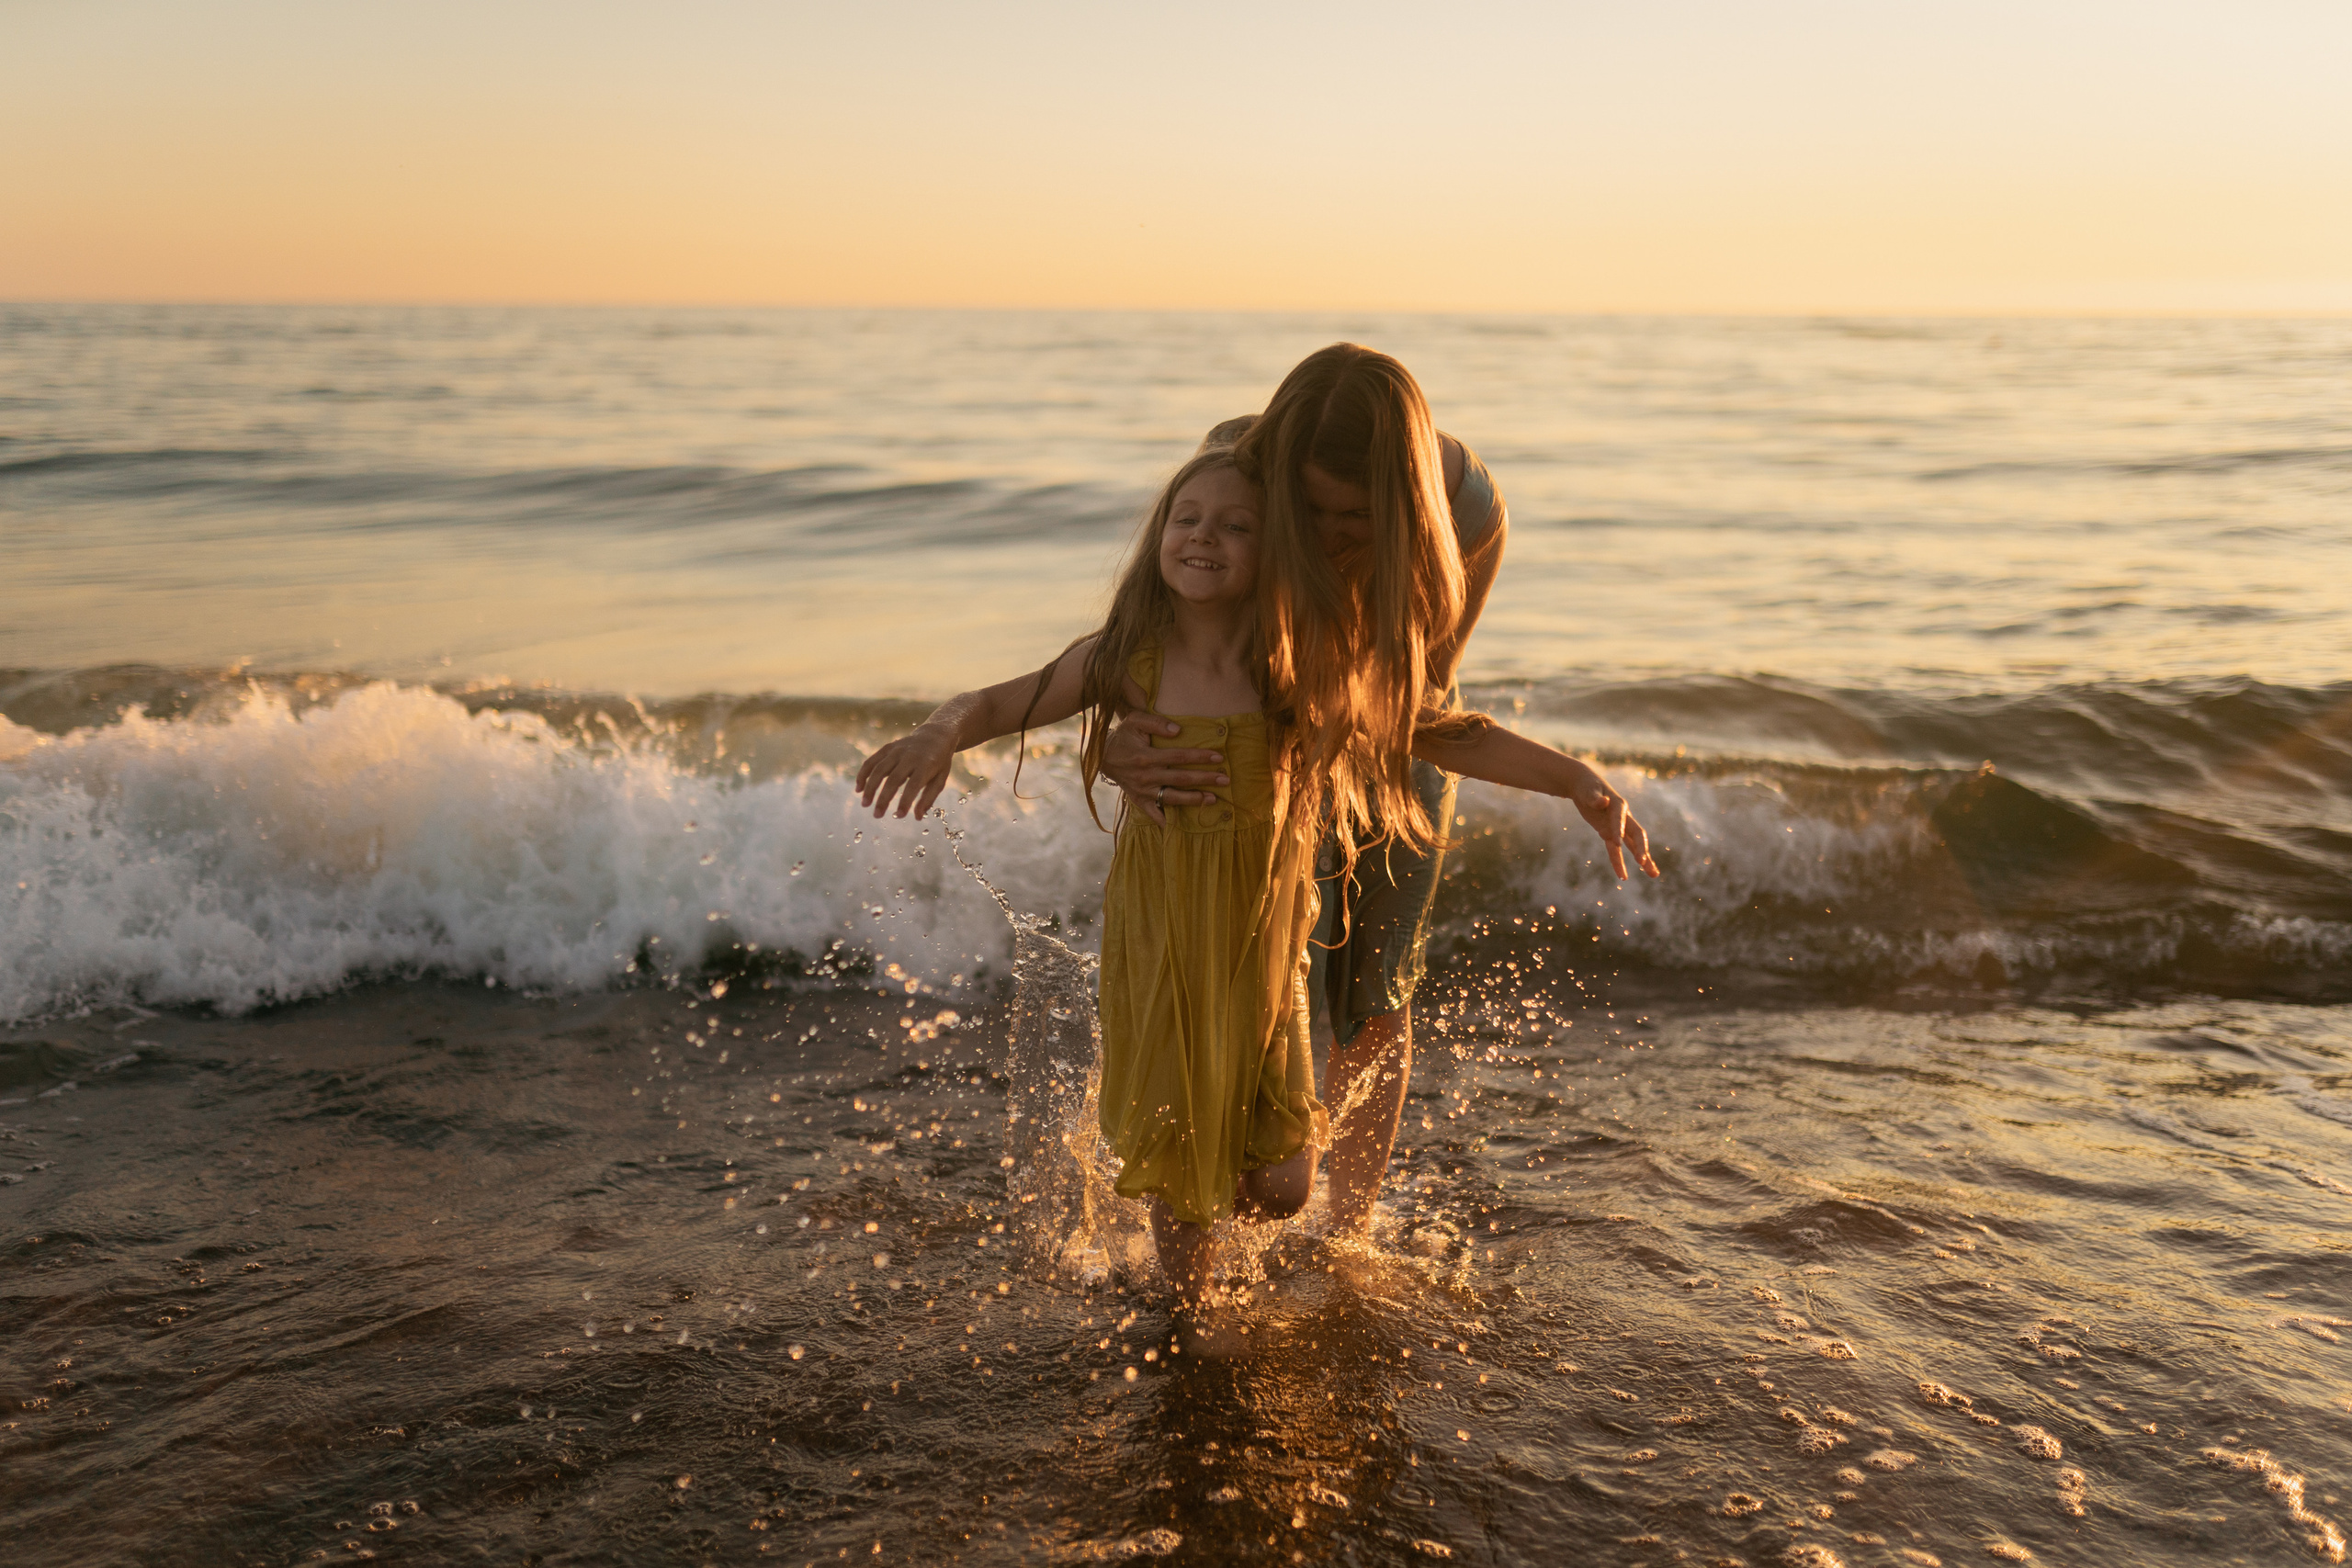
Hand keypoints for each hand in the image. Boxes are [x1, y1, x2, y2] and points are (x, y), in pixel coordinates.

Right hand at [855, 724, 956, 819]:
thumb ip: (928, 798)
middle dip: (883, 799)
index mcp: (926, 764)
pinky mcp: (887, 748)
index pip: (913, 785)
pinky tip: (859, 789)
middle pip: (893, 779)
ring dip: (870, 788)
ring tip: (865, 804)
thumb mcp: (940, 779)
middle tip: (877, 815)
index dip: (905, 801)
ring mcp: (897, 750)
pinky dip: (863, 774)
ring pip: (879, 770)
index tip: (899, 816)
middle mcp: (910, 756)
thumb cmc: (938, 763)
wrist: (935, 735)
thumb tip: (917, 817)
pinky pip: (872, 761)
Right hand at [1102, 710, 1226, 826]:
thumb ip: (1156, 722)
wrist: (1102, 756)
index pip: (1179, 757)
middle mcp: (1146, 777)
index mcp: (1146, 757)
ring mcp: (1143, 791)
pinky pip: (1154, 814)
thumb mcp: (1135, 721)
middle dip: (1205, 779)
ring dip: (1194, 800)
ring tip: (1213, 799)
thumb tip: (1178, 729)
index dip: (1200, 757)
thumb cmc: (1123, 736)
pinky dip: (1166, 821)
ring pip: (1172, 798)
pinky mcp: (1139, 801)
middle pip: (1181, 779)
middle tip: (1225, 780)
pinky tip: (1181, 826)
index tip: (1218, 757)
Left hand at [1564, 765, 1659, 881]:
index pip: (1620, 819)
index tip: (1616, 842)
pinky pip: (1615, 851)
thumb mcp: (1588, 790)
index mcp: (1618, 805)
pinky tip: (1623, 877)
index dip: (1618, 829)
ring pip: (1632, 846)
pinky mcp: (1608, 834)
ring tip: (1654, 875)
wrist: (1585, 787)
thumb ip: (1594, 798)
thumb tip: (1603, 802)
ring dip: (1643, 860)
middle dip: (1640, 848)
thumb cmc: (1587, 787)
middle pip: (1636, 834)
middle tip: (1643, 862)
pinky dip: (1619, 863)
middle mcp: (1623, 817)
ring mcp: (1617, 827)